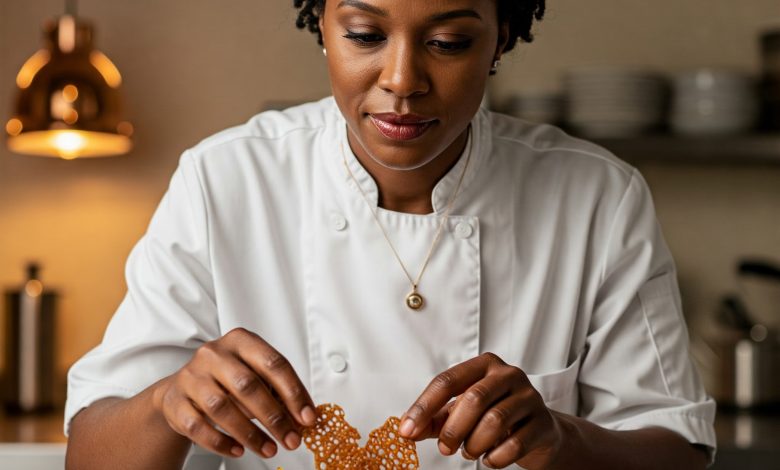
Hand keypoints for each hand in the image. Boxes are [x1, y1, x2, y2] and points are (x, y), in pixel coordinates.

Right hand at [151, 328, 316, 458]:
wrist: (181, 388)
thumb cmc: (227, 380)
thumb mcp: (254, 375)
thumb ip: (278, 391)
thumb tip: (304, 418)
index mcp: (241, 341)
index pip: (273, 363)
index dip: (294, 392)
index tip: (308, 418)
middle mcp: (214, 353)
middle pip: (248, 386)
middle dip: (274, 417)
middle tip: (292, 440)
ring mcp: (192, 376)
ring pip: (222, 407)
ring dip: (250, 434)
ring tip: (270, 450)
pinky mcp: (175, 401)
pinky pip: (198, 426)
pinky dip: (221, 442)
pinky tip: (239, 451)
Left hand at [399, 352, 562, 468]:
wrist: (540, 431)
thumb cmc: (495, 416)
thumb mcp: (461, 412)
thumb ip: (435, 419)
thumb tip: (407, 429)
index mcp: (483, 365)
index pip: (448, 380)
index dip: (424, 406)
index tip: (407, 430)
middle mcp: (508, 374)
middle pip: (473, 399)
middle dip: (453, 429)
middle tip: (445, 448)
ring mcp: (529, 397)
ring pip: (495, 421)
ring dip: (474, 444)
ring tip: (470, 451)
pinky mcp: (543, 422)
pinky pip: (515, 443)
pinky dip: (495, 457)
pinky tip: (490, 459)